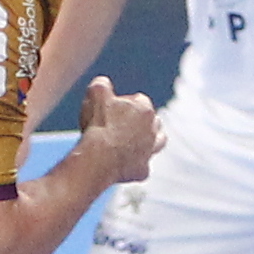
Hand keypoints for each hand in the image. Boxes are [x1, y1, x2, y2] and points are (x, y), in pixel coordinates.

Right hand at [65, 75, 161, 193]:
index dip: (126, 103)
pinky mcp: (143, 170)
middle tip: (123, 124)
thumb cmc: (99, 124)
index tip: (112, 108)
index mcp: (145, 109)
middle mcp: (153, 129)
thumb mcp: (95, 94)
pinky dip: (134, 166)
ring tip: (134, 142)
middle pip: (153, 121)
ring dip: (149, 141)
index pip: (139, 100)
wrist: (99, 157)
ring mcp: (150, 151)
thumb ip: (101, 85)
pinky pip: (141, 168)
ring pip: (158, 143)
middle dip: (141, 121)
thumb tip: (102, 82)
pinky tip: (123, 165)